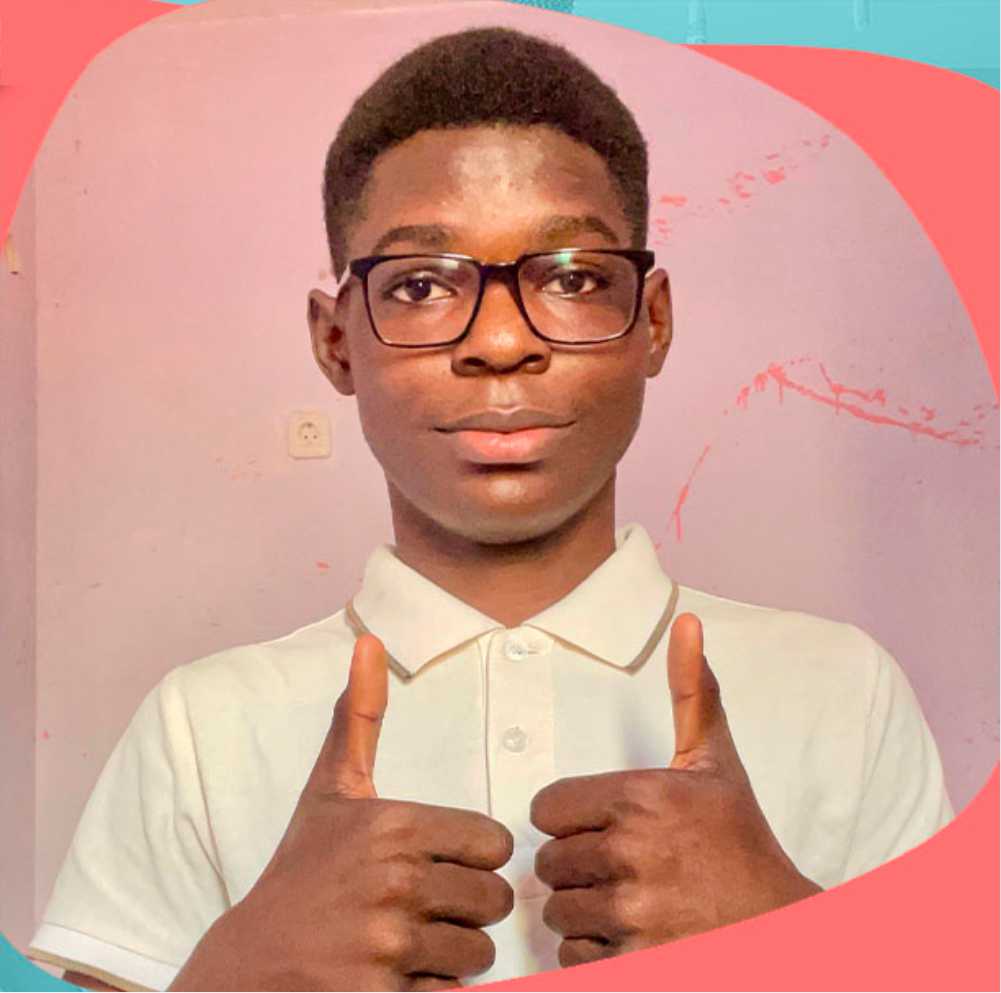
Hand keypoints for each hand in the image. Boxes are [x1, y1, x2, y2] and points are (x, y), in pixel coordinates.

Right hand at [171, 635, 513, 991]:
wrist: (249, 965)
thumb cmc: (301, 872)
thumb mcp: (330, 791)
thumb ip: (358, 717)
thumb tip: (369, 639)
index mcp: (395, 825)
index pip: (493, 845)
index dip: (471, 858)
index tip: (434, 863)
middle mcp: (395, 882)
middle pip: (493, 902)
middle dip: (465, 908)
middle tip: (419, 907)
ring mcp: (389, 946)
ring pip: (479, 954)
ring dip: (451, 954)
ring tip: (405, 942)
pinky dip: (432, 991)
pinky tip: (394, 977)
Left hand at [531, 613, 820, 967]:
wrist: (781, 926)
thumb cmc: (740, 841)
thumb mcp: (716, 762)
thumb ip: (693, 692)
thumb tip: (689, 623)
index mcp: (639, 797)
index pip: (546, 809)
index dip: (571, 819)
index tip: (604, 825)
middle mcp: (630, 854)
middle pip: (549, 863)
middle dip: (578, 867)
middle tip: (623, 867)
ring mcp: (631, 914)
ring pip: (559, 912)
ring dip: (584, 911)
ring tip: (631, 901)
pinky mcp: (632, 964)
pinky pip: (573, 958)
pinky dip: (595, 954)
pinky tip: (634, 937)